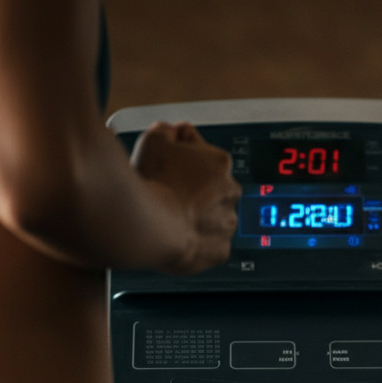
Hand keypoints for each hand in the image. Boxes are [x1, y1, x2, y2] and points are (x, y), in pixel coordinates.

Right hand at [131, 121, 240, 273]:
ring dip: (198, 219)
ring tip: (171, 219)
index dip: (185, 164)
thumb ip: (168, 131)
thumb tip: (172, 132)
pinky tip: (178, 237)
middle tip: (169, 195)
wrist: (150, 224)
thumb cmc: (154, 182)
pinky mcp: (220, 251)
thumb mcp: (154, 138)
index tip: (171, 170)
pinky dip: (197, 244)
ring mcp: (227, 223)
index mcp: (220, 162)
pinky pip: (210, 246)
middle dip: (196, 192)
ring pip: (214, 219)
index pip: (206, 158)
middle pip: (214, 190)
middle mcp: (231, 192)